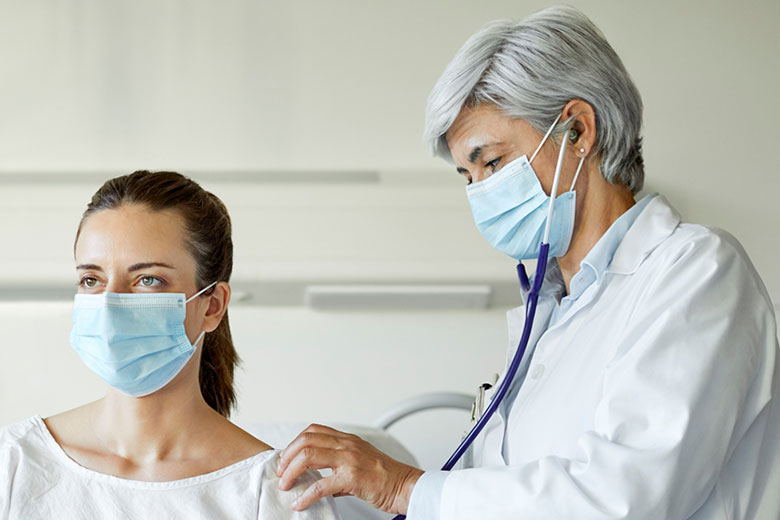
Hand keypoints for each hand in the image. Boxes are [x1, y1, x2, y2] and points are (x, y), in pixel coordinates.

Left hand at [276, 424, 423, 513]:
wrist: (406, 486)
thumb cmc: (386, 476)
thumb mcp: (360, 461)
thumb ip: (338, 466)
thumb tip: (319, 480)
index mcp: (348, 439)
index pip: (313, 430)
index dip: (295, 443)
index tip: (287, 458)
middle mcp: (346, 445)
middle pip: (306, 440)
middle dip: (287, 457)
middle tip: (281, 472)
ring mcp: (349, 460)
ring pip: (308, 457)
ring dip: (291, 472)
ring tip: (286, 485)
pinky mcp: (352, 478)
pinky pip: (320, 485)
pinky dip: (305, 495)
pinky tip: (300, 503)